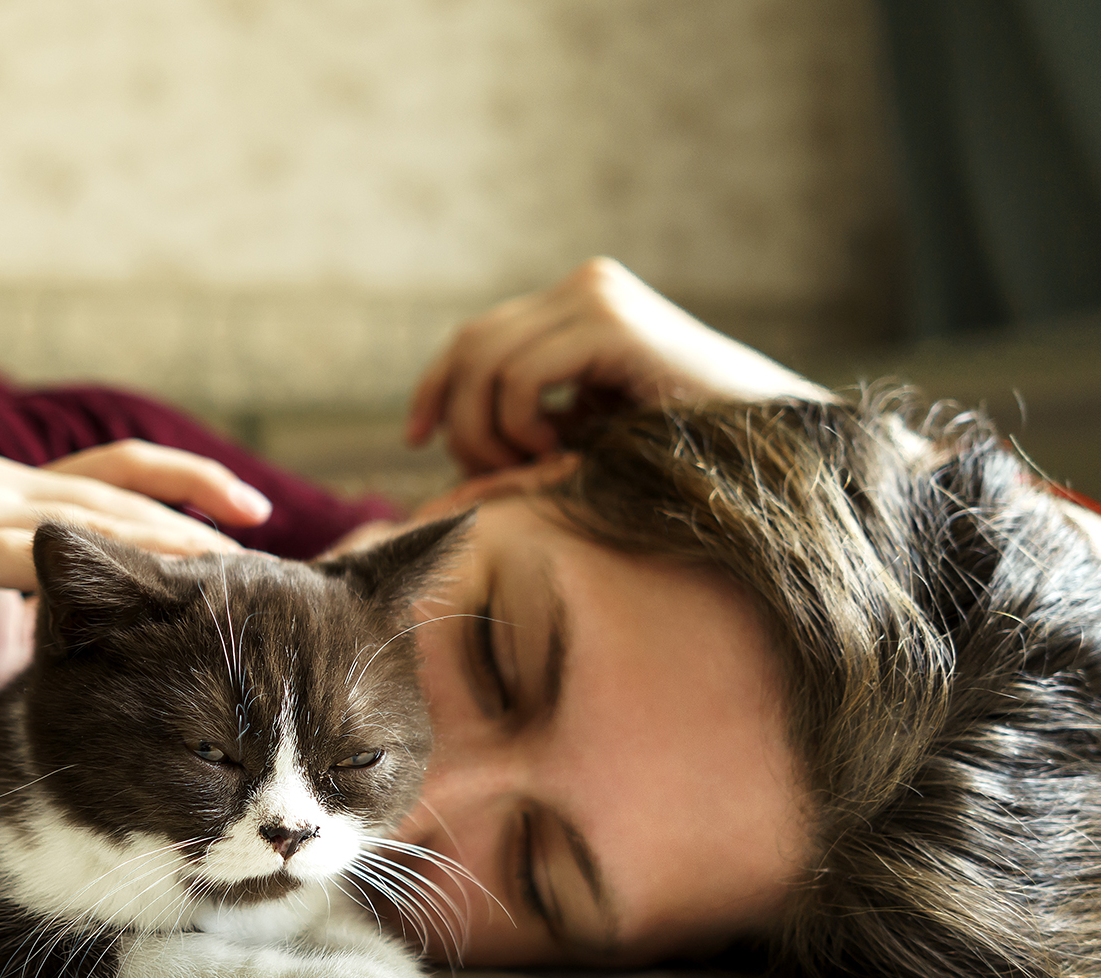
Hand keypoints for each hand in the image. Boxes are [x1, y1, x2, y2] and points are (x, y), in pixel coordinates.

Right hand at [0, 441, 273, 734]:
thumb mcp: (9, 639)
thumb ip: (70, 619)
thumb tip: (153, 641)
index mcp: (12, 499)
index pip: (122, 474)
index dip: (195, 485)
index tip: (265, 519)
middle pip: (121, 485)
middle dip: (200, 521)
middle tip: (270, 563)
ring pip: (87, 514)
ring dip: (161, 544)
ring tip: (228, 579)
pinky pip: (28, 555)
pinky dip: (90, 573)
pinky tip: (145, 598)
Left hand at [404, 258, 832, 474]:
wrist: (777, 448)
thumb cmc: (685, 456)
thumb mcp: (587, 444)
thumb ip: (521, 439)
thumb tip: (435, 468)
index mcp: (576, 308)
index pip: (474, 337)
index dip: (434, 387)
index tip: (417, 440)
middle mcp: (583, 288)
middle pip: (469, 344)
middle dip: (459, 418)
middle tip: (487, 472)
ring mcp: (597, 297)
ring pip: (485, 359)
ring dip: (490, 429)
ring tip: (535, 464)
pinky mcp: (613, 322)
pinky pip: (521, 374)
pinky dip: (520, 423)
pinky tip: (562, 450)